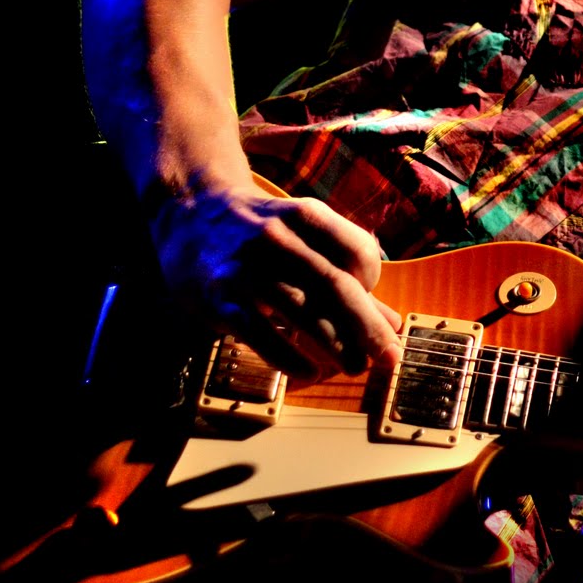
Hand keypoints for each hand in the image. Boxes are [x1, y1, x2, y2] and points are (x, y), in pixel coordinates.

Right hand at [147, 177, 400, 378]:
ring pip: (299, 309)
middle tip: (390, 357)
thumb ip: (348, 277)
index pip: (358, 250)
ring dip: (335, 344)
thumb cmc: (260, 229)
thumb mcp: (304, 237)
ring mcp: (245, 267)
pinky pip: (257, 331)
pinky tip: (310, 372)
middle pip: (334, 285)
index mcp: (305, 216)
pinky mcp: (217, 296)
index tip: (373, 303)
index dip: (375, 280)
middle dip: (367, 326)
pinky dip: (287, 355)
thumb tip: (394, 323)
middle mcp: (277, 237)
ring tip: (357, 367)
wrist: (187, 209)